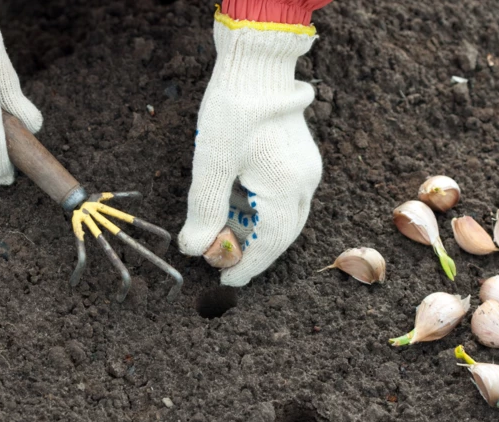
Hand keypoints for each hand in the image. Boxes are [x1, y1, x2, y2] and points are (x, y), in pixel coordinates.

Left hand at [178, 14, 322, 286]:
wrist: (256, 62)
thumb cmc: (233, 108)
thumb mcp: (212, 163)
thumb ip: (204, 210)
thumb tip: (194, 249)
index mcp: (286, 187)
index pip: (269, 243)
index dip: (248, 266)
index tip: (227, 282)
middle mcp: (303, 183)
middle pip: (280, 234)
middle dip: (251, 251)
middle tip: (220, 261)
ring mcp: (305, 169)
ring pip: (282, 217)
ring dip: (253, 229)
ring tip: (220, 232)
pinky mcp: (299, 158)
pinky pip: (282, 198)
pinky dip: (259, 210)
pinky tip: (235, 205)